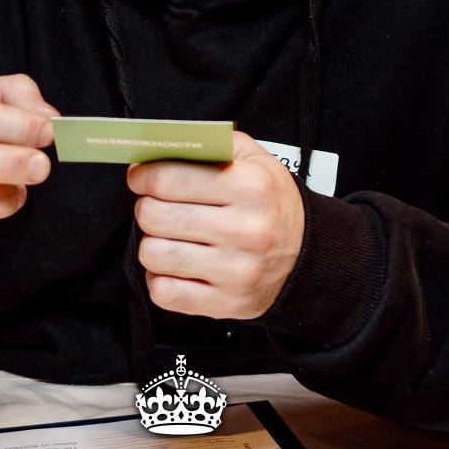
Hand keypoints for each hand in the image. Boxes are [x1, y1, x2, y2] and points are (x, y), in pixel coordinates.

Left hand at [127, 133, 303, 320]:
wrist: (308, 254)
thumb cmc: (270, 202)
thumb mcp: (253, 158)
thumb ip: (208, 145)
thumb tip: (154, 152)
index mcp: (250, 187)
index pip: (168, 179)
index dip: (143, 176)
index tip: (139, 178)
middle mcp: (245, 231)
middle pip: (154, 216)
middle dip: (147, 207)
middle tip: (156, 205)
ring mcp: (236, 272)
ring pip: (153, 255)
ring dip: (152, 244)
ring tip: (169, 236)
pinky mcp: (227, 304)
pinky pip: (165, 293)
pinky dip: (160, 279)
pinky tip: (176, 267)